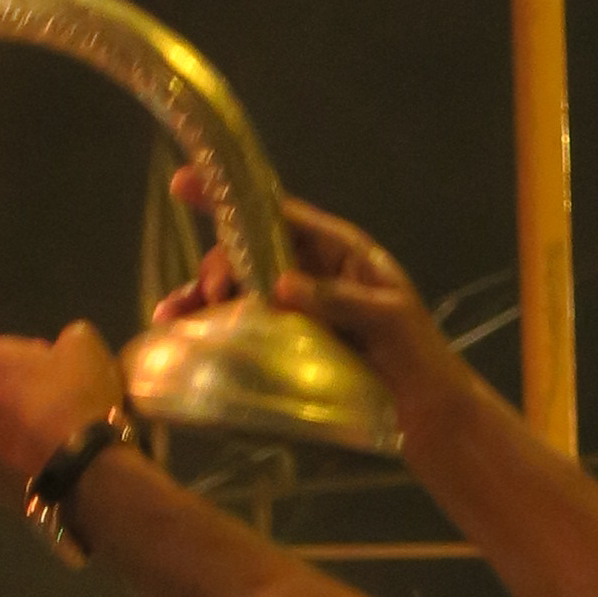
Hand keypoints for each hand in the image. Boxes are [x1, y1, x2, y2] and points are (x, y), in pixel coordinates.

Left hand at [0, 318, 128, 498]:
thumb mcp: (83, 350)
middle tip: (29, 404)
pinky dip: (22, 467)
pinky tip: (52, 466)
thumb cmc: (76, 396)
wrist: (87, 464)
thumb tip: (69, 340)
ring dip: (8, 437)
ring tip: (44, 441)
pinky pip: (7, 471)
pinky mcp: (0, 486)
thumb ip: (69, 339)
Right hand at [165, 166, 461, 427]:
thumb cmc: (416, 354)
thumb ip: (340, 299)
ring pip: (235, 289)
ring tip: (172, 315)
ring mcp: (292, 309)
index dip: (232, 197)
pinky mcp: (282, 345)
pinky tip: (177, 336)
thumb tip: (281, 286)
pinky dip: (206, 328)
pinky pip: (238, 327)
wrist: (425, 411)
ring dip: (199, 297)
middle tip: (217, 293)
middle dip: (220, 264)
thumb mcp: (388, 318)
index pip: (279, 214)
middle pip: (247, 251)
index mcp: (337, 251)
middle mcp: (307, 272)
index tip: (186, 184)